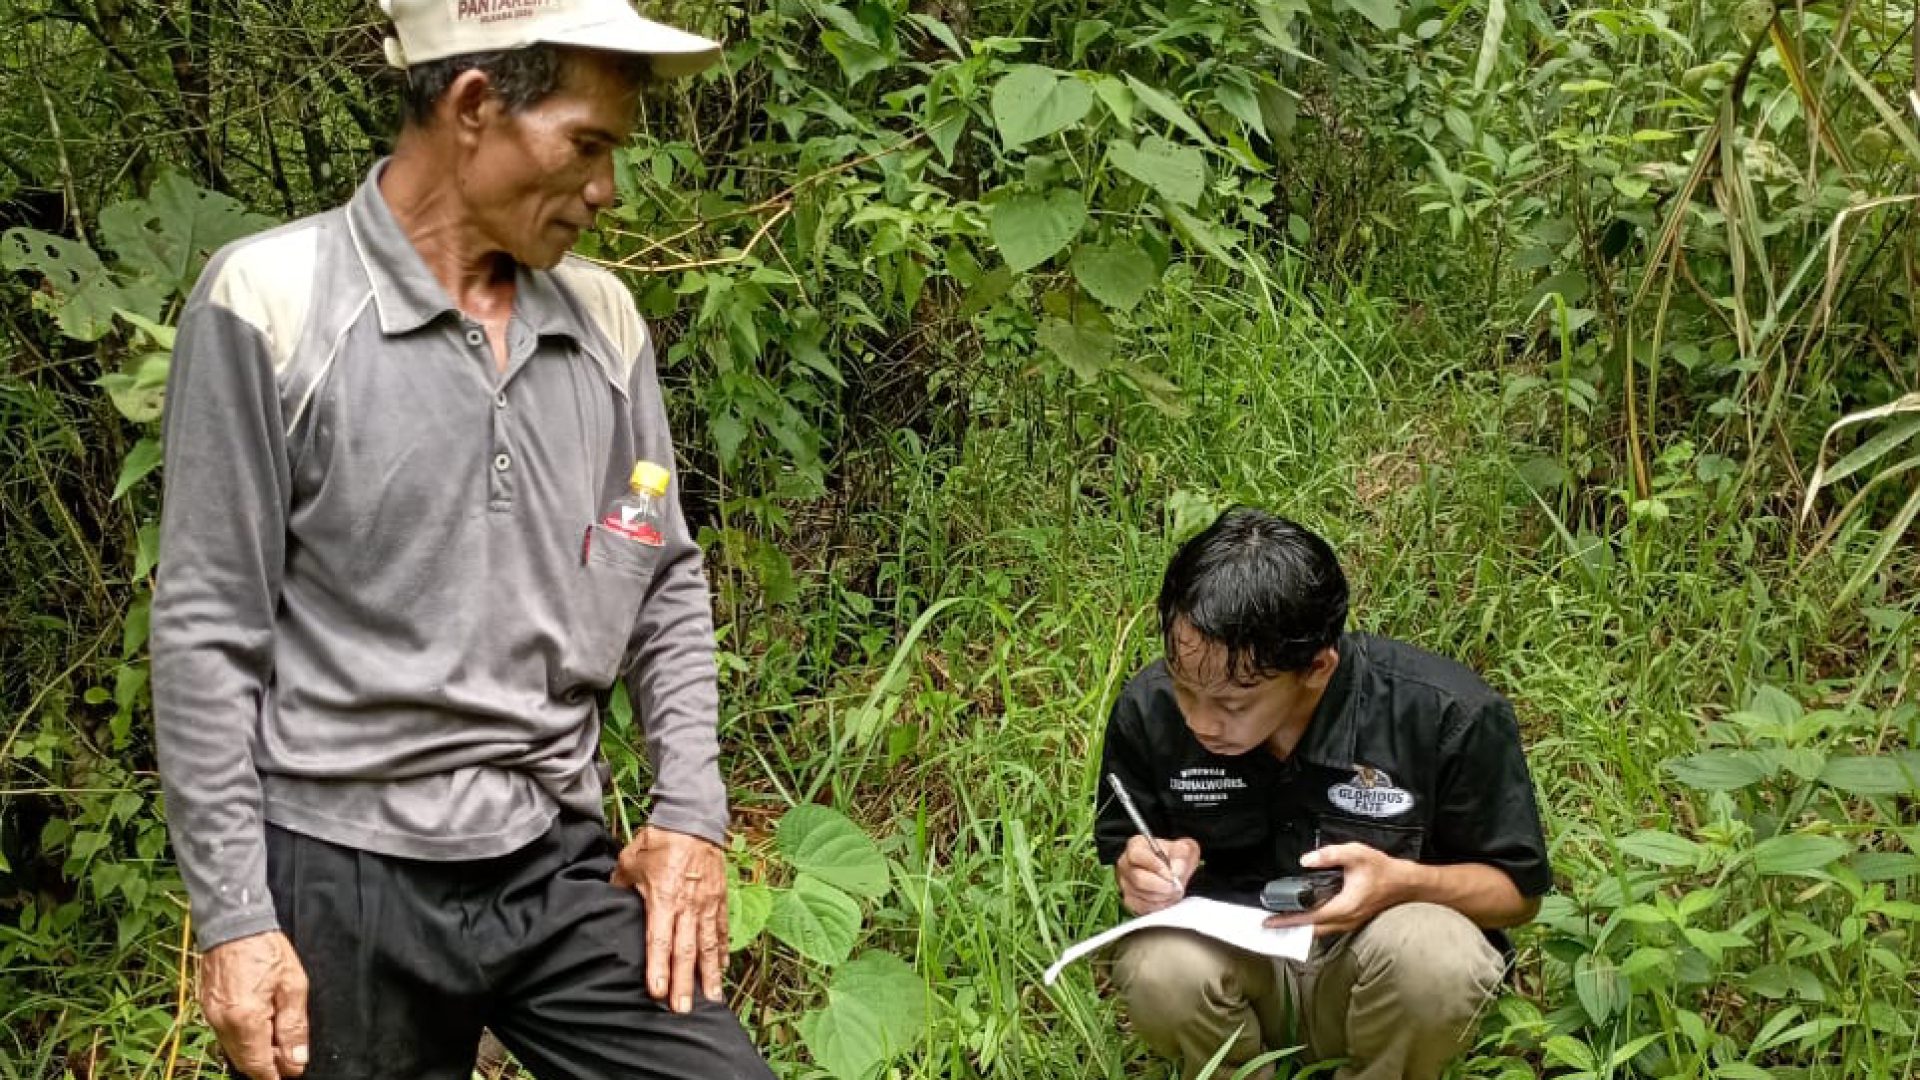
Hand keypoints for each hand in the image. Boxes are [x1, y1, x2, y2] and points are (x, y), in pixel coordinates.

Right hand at [199, 930, 309, 1078]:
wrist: (234, 924)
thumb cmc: (265, 949)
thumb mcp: (293, 985)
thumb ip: (294, 1026)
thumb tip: (297, 1059)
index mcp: (246, 1019)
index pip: (259, 1065)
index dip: (278, 1074)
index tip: (293, 1071)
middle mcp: (223, 1023)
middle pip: (245, 1062)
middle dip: (268, 1065)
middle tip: (289, 1055)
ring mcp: (211, 1017)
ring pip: (234, 1051)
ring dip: (255, 1053)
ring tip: (277, 1037)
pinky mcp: (208, 1009)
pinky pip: (225, 1036)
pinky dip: (243, 1039)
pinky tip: (260, 1026)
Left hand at [612, 825, 727, 1012]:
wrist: (694, 818)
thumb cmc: (659, 840)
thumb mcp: (630, 861)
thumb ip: (620, 886)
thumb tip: (606, 902)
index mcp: (663, 899)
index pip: (659, 940)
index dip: (657, 968)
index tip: (657, 993)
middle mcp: (687, 906)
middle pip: (685, 951)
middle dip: (684, 983)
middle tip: (684, 1010)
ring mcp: (707, 904)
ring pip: (708, 946)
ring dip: (709, 975)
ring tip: (711, 999)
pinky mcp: (719, 899)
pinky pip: (721, 930)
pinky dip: (722, 951)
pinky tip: (721, 969)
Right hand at [1116, 835, 1200, 915]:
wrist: (1174, 870)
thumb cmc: (1175, 857)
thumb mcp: (1184, 848)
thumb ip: (1181, 855)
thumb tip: (1176, 871)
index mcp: (1136, 845)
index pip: (1137, 855)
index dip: (1155, 866)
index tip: (1171, 874)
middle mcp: (1126, 864)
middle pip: (1138, 878)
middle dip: (1161, 885)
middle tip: (1176, 887)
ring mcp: (1125, 883)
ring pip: (1142, 894)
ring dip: (1162, 896)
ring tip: (1174, 892)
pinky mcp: (1129, 899)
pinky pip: (1142, 907)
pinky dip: (1158, 905)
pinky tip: (1166, 899)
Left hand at [1263, 842, 1416, 936]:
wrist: (1405, 883)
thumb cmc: (1382, 870)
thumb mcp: (1356, 854)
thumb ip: (1329, 855)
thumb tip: (1306, 860)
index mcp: (1343, 907)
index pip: (1309, 918)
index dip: (1287, 920)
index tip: (1268, 921)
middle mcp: (1345, 920)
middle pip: (1311, 930)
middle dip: (1289, 928)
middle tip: (1268, 923)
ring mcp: (1349, 923)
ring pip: (1319, 931)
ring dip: (1300, 928)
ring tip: (1280, 921)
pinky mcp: (1352, 920)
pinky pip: (1328, 927)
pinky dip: (1312, 925)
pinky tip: (1303, 917)